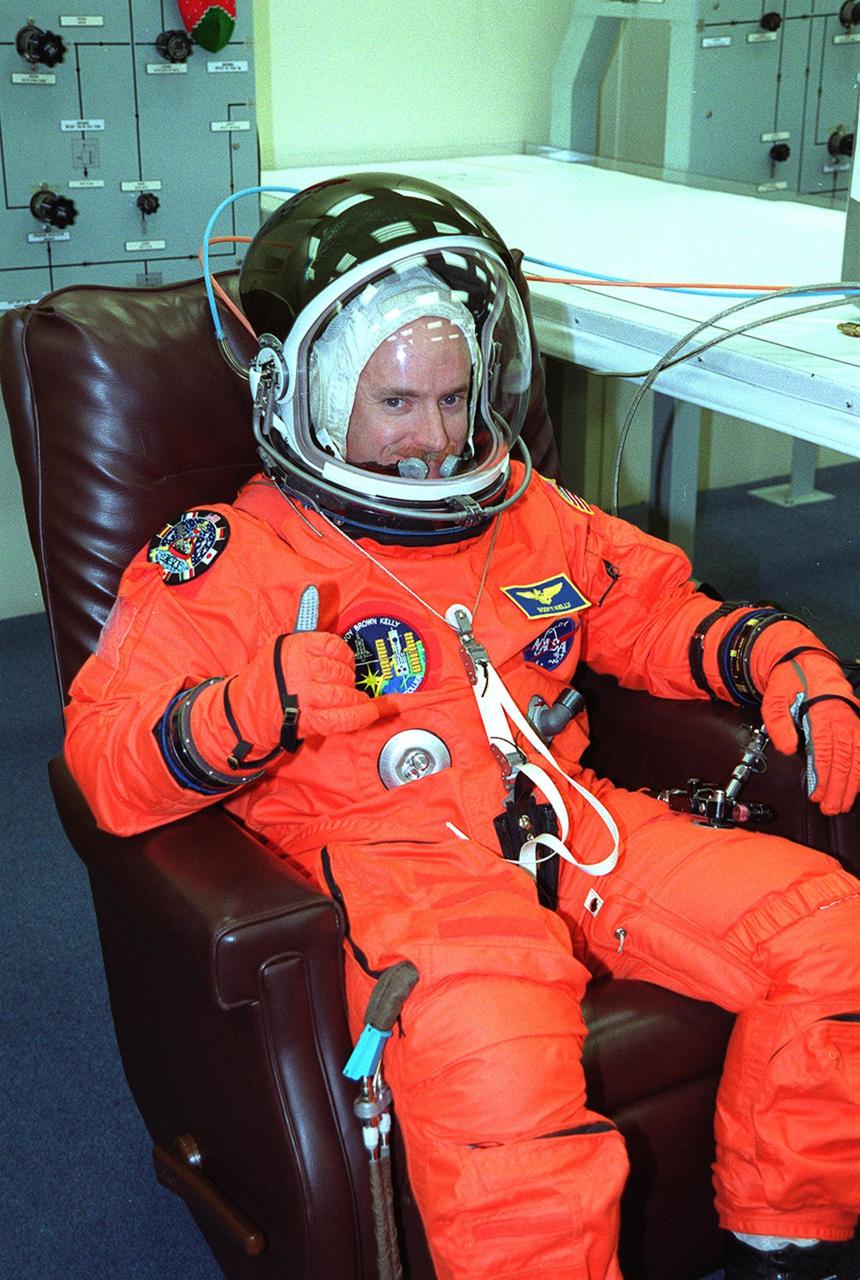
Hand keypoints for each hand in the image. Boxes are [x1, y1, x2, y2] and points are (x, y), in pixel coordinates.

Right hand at [225, 630, 394, 754]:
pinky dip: (364, 715)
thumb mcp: (280, 646)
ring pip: (347, 694)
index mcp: (296, 647)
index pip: (334, 645)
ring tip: (351, 698)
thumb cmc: (265, 679)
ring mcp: (308, 696)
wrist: (243, 712)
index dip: (344, 655)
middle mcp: (303, 669)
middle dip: (347, 678)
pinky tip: (373, 710)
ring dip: (355, 697)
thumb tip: (313, 592)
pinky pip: (346, 718)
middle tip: (341, 682)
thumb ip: (302, 627)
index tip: (343, 660)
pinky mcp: (311, 720)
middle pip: (343, 671)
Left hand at [761, 653, 859, 814]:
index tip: (816, 795)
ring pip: (857, 757)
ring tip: (843, 803)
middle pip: (844, 760)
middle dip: (839, 788)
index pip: (825, 753)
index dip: (822, 778)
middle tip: (831, 808)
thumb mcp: (775, 698)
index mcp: (822, 713)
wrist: (805, 659)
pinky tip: (858, 783)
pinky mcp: (856, 720)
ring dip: (852, 783)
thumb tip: (788, 749)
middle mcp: (842, 718)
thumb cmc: (791, 679)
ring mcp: (852, 720)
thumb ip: (779, 724)